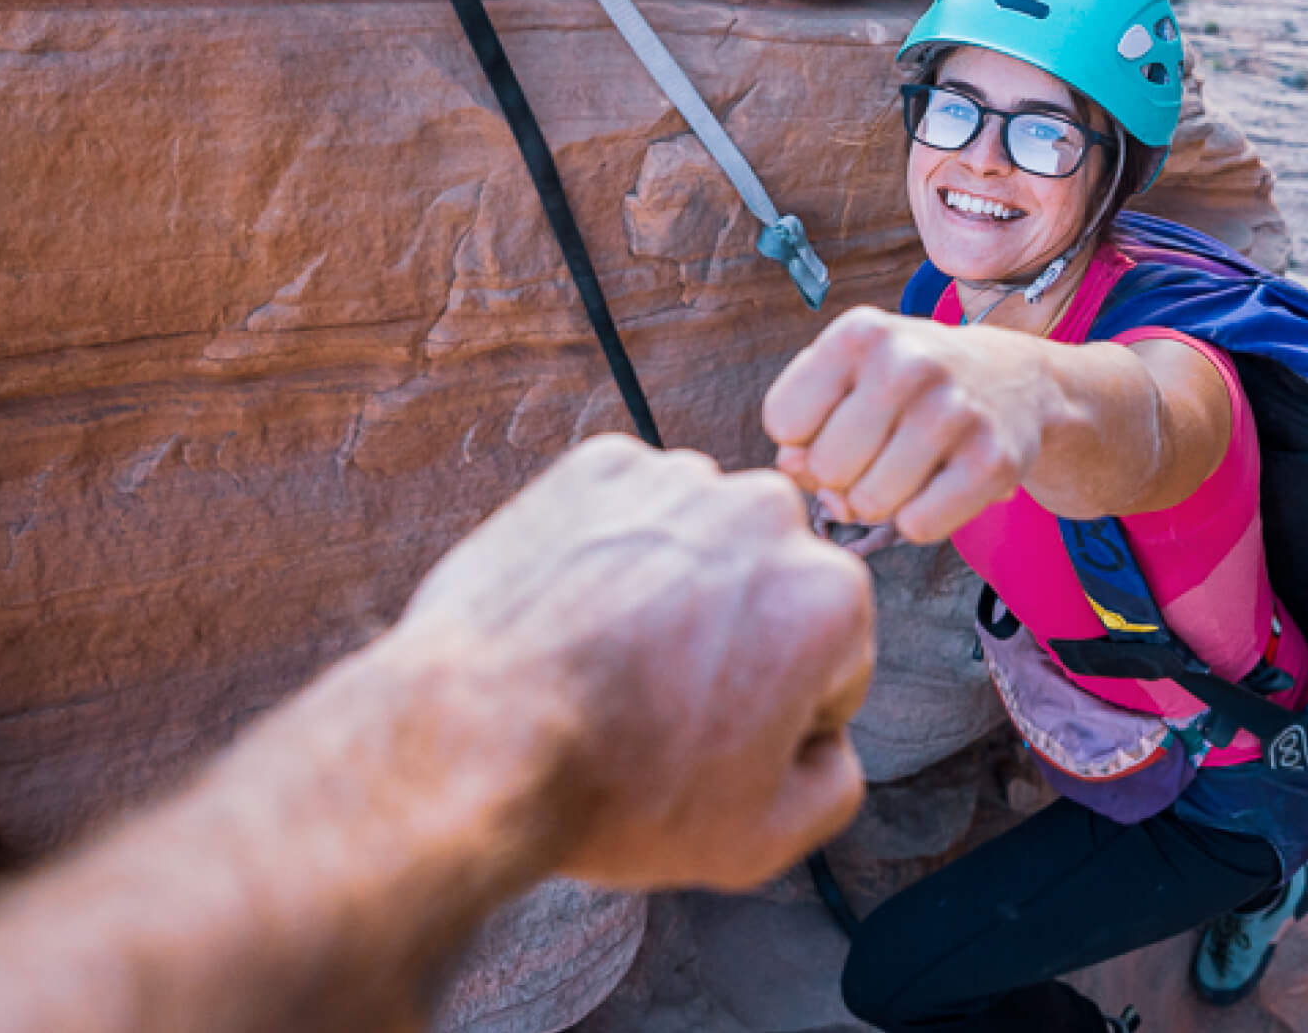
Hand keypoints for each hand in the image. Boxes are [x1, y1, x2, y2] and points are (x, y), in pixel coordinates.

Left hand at [385, 436, 875, 890]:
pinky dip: (609, 554)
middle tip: (661, 702)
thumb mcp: (762, 839)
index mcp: (828, 597)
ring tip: (609, 661)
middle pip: (771, 588)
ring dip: (673, 588)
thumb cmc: (612, 789)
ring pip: (700, 542)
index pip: (832, 662)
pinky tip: (575, 615)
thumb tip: (826, 742)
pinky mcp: (597, 468)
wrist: (473, 736)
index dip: (778, 717)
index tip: (716, 737)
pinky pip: (628, 512)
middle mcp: (765, 514)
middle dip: (735, 637)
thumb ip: (834, 784)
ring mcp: (675, 480)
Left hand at [763, 306, 1048, 543]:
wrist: (1016, 379)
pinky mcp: (994, 460)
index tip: (839, 421)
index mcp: (861, 332)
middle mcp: (908, 362)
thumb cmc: (910, 385)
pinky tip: (940, 485)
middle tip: (878, 452)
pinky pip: (918, 527)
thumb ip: (800, 423)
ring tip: (908, 467)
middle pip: (825, 469)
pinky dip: (920, 520)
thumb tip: (794, 469)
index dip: (803, 437)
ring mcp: (956, 410)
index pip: (783, 421)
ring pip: (869, 504)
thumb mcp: (849, 377)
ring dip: (880, 501)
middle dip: (841, 477)